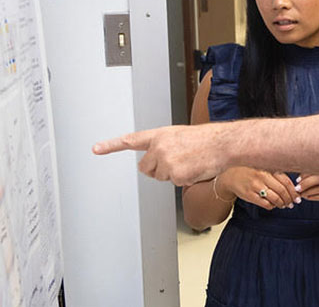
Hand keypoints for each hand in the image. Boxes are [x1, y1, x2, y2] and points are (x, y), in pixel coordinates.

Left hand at [92, 124, 223, 185]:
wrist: (223, 144)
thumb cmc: (206, 140)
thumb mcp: (180, 136)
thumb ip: (163, 146)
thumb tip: (155, 164)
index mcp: (160, 135)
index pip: (131, 140)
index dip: (111, 145)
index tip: (96, 148)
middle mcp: (159, 147)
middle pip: (146, 168)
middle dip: (157, 169)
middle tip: (178, 160)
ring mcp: (166, 161)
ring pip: (160, 177)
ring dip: (173, 173)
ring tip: (190, 161)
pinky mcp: (175, 174)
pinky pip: (174, 183)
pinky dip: (185, 179)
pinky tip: (195, 168)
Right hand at [219, 167, 298, 209]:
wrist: (231, 176)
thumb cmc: (251, 172)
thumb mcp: (265, 169)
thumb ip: (277, 175)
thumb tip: (294, 187)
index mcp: (268, 169)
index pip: (286, 182)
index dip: (294, 191)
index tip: (297, 197)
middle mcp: (262, 176)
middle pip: (282, 191)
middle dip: (289, 199)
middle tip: (292, 203)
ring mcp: (255, 186)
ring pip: (275, 199)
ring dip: (282, 204)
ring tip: (284, 205)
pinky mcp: (250, 195)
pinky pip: (266, 204)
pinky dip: (272, 206)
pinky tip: (273, 205)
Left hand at [296, 175, 318, 214]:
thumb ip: (318, 178)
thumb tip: (300, 178)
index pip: (318, 168)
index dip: (306, 173)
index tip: (298, 179)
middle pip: (318, 177)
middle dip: (305, 182)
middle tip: (297, 187)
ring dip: (308, 191)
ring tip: (301, 194)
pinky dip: (313, 197)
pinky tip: (308, 197)